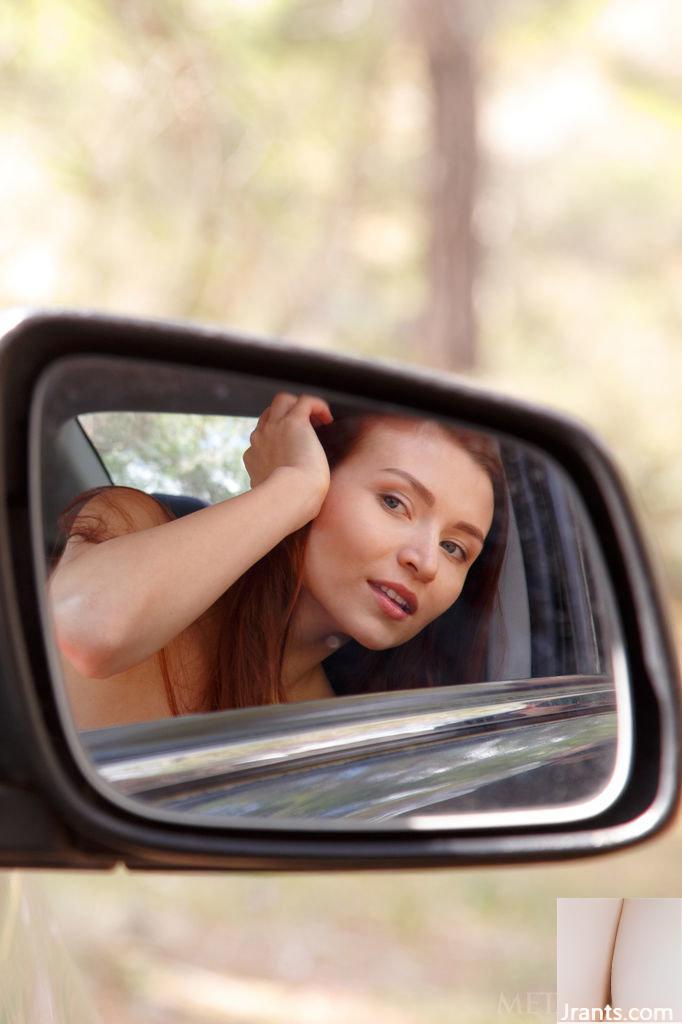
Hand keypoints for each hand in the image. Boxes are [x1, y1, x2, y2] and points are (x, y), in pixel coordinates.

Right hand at [243, 393, 333, 514]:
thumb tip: (289, 504)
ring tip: (317, 419)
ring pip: (282, 400)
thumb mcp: (271, 500)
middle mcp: (260, 438)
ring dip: (299, 405)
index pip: (262, 436)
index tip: (296, 447)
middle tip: (308, 430)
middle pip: (269, 414)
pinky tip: (327, 418)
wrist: (289, 499)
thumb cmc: (287, 507)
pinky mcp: (293, 422)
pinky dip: (318, 405)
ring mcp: (275, 428)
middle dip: (286, 417)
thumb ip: (274, 494)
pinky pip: (305, 400)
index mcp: (253, 456)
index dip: (278, 437)